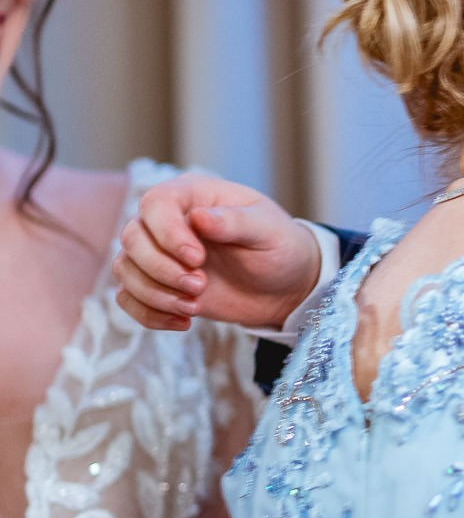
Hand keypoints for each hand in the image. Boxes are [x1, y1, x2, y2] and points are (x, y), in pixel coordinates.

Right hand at [112, 173, 317, 331]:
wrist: (285, 285)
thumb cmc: (280, 247)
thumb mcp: (269, 230)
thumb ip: (235, 222)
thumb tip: (199, 217)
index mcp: (194, 196)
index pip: (156, 203)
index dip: (168, 233)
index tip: (198, 259)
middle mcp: (168, 221)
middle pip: (132, 238)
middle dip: (162, 269)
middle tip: (200, 285)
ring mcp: (159, 254)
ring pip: (125, 270)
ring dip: (156, 294)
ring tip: (196, 305)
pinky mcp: (157, 285)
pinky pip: (128, 299)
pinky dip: (149, 314)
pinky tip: (184, 321)